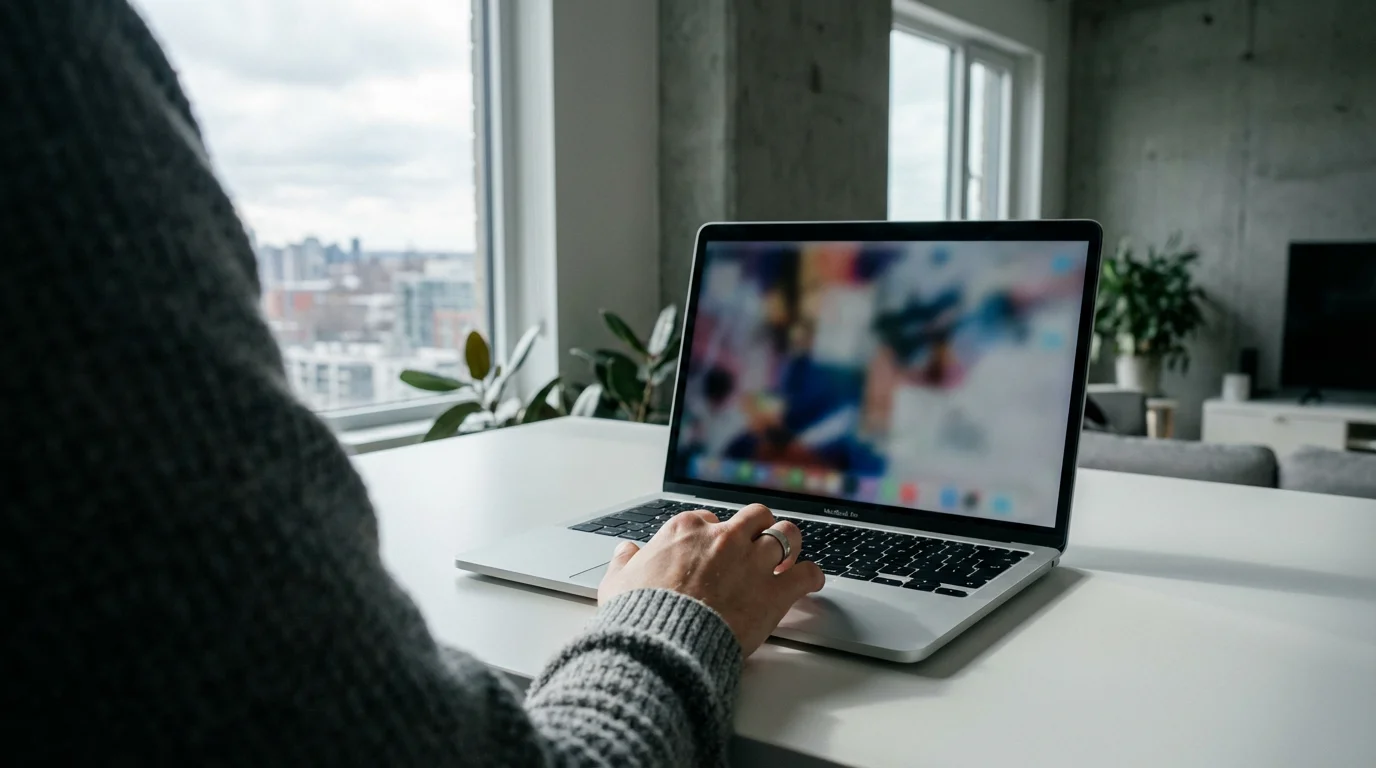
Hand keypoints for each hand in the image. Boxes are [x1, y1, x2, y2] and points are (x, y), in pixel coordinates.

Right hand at [598, 504, 824, 655]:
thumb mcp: (617, 584)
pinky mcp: (774, 591)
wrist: (665, 643)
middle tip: (758, 544)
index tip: (712, 549)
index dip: (712, 534)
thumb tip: (626, 552)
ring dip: (789, 545)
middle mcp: (724, 538)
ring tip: (789, 556)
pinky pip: (806, 574)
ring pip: (787, 535)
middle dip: (759, 529)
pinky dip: (811, 577)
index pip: (708, 519)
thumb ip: (624, 563)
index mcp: (686, 530)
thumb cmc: (640, 615)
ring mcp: (753, 561)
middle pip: (755, 517)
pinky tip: (810, 582)